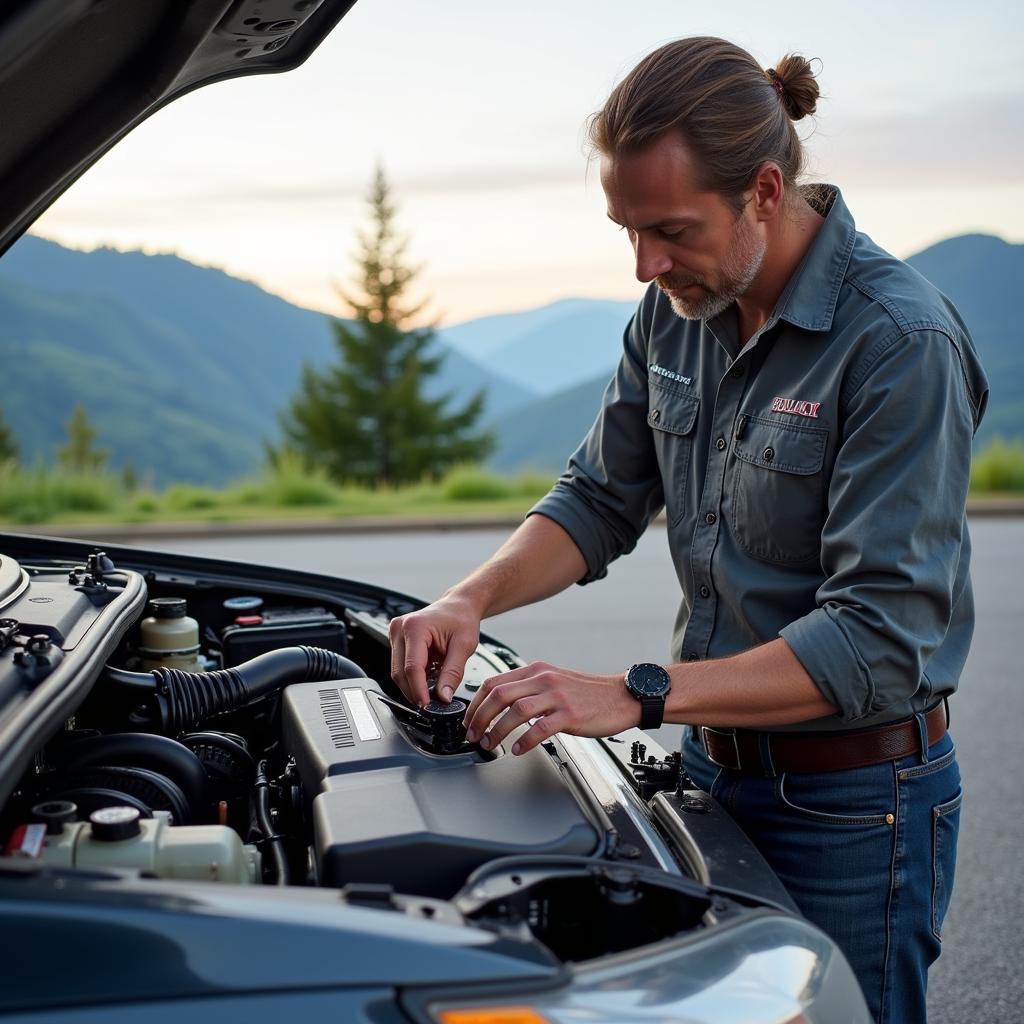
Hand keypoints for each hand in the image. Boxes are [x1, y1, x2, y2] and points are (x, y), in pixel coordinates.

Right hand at [389, 595, 480, 706]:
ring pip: (397, 672)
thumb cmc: (461, 619)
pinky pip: (400, 666)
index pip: (412, 667)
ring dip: (413, 685)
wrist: (458, 606)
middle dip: (414, 692)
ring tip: (433, 690)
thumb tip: (443, 697)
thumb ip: (453, 673)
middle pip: (400, 672)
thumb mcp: (464, 646)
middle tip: (431, 704)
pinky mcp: (397, 641)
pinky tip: (428, 678)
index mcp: (415, 626)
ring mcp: (395, 634)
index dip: (419, 690)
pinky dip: (413, 677)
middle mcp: (400, 628)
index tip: (426, 706)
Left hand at [463, 661, 640, 755]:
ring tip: (490, 744)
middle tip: (473, 735)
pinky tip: (518, 749)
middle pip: (500, 695)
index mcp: (536, 670)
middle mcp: (544, 679)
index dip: (476, 703)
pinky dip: (525, 740)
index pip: (494, 682)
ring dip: (497, 730)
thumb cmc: (587, 693)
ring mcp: (557, 696)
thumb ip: (529, 688)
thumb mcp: (554, 681)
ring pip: (516, 710)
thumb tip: (501, 704)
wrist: (620, 696)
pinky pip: (541, 728)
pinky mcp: (570, 714)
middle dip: (480, 717)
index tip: (469, 719)